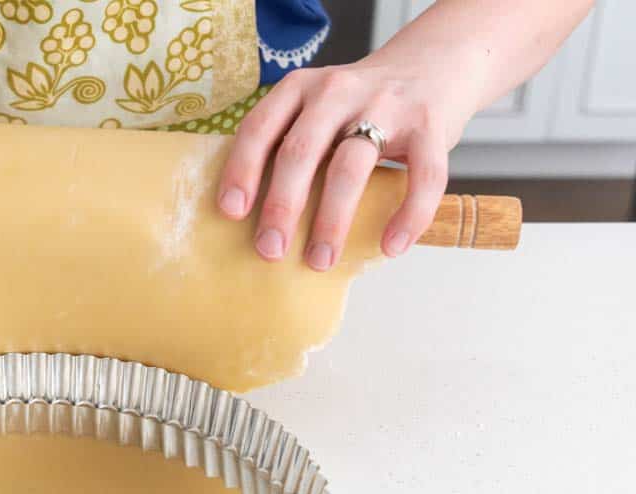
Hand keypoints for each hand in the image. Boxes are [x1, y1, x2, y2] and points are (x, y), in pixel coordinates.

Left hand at [216, 57, 475, 269]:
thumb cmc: (359, 105)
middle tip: (269, 250)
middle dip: (281, 205)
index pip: (260, 128)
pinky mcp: (430, 125)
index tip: (231, 212)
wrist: (432, 63)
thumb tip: (249, 218)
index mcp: (300, 89)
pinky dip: (408, 215)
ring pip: (351, 167)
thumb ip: (288, 142)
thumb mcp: (315, 107)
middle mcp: (338, 91)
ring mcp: (386, 106)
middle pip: (301, 151)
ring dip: (331, 221)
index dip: (241, 170)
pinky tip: (391, 247)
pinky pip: (422, 176)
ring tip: (320, 260)